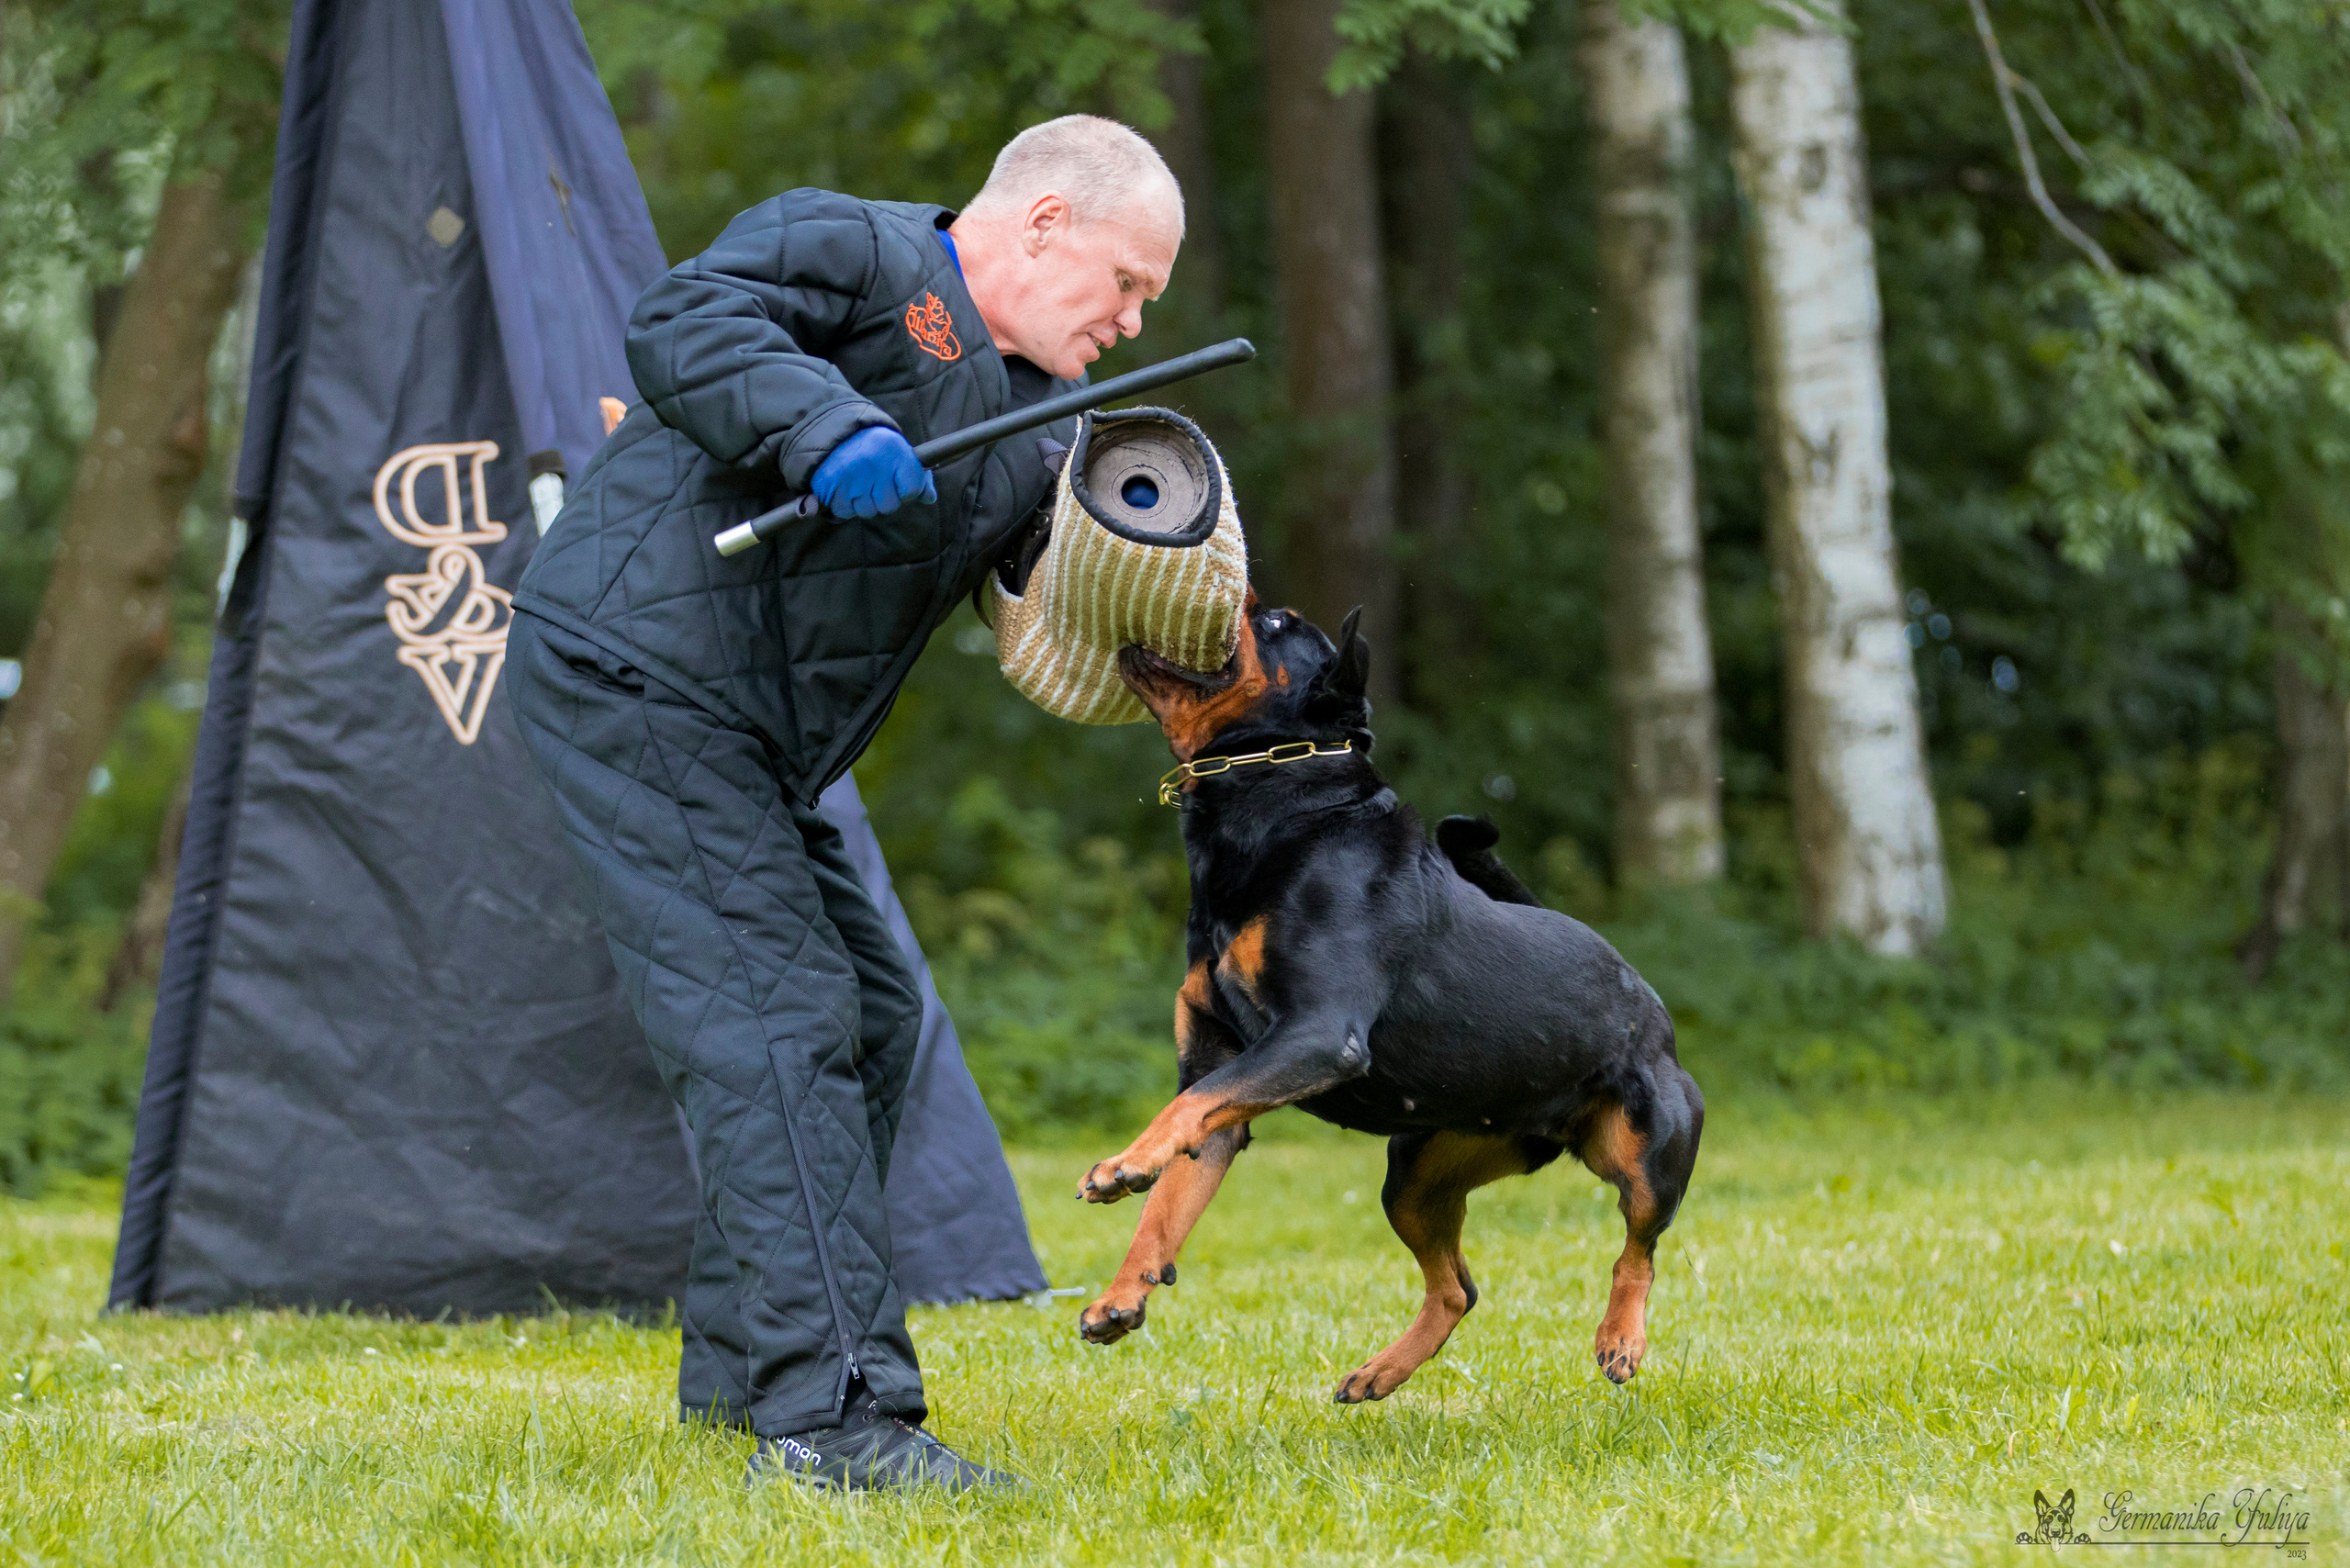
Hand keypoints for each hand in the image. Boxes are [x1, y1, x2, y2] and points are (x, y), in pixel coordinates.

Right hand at [811, 427, 936, 518]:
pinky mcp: (831, 486)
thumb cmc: (876, 448)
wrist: (837, 433)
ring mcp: (851, 475)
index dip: (907, 491)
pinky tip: (845, 488)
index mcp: (895, 451)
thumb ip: (919, 477)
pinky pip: (845, 512)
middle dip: (883, 499)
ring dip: (864, 503)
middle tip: (874, 482)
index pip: (912, 489)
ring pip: (867, 511)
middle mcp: (874, 462)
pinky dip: (845, 505)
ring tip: (858, 483)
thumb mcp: (900, 453)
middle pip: (889, 506)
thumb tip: (929, 498)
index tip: (898, 482)